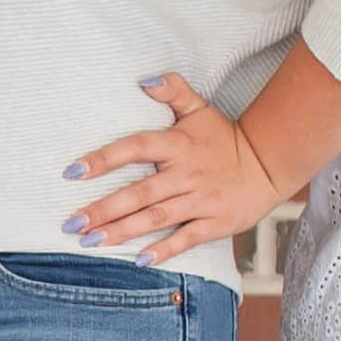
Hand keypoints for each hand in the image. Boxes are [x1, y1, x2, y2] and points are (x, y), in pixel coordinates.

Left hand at [65, 74, 278, 263]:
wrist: (270, 163)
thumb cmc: (224, 138)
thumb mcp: (200, 108)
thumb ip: (173, 90)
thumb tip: (143, 80)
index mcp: (179, 145)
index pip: (135, 148)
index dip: (104, 159)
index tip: (72, 172)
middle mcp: (187, 174)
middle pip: (139, 192)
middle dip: (103, 209)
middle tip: (70, 224)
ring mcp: (202, 200)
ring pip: (156, 217)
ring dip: (122, 231)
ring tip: (90, 241)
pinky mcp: (217, 223)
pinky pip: (187, 238)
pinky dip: (164, 250)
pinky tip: (139, 260)